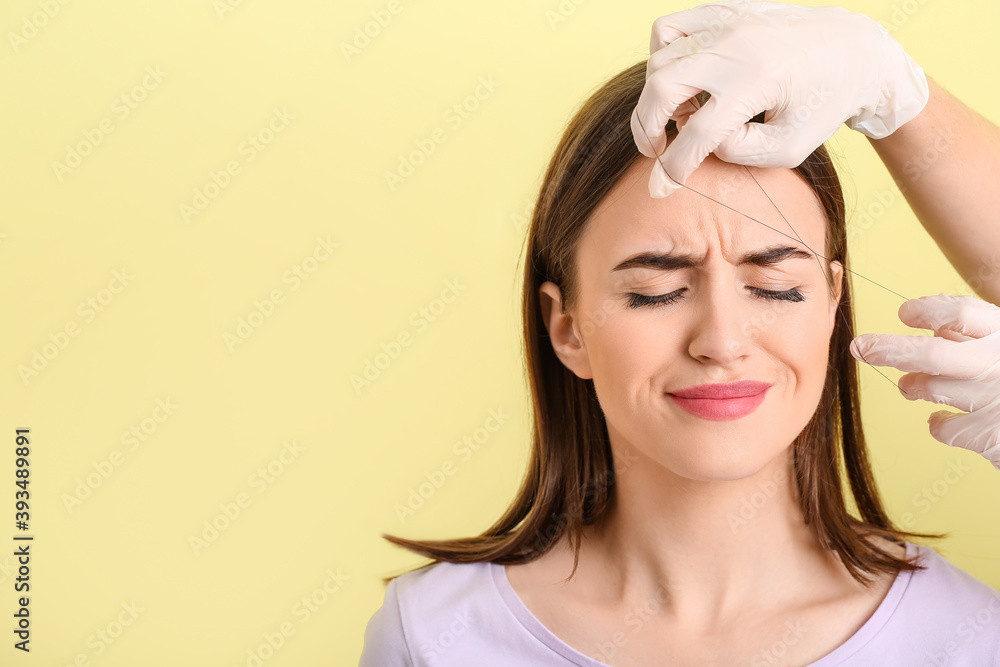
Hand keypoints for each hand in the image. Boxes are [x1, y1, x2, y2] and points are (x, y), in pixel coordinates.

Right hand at [630, 0, 929, 197]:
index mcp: (755, 83)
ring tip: (681, 116)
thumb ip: (739, 152)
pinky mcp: (722, 10)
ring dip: (658, 98)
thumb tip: (699, 142)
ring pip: (658, 60)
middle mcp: (735, 48)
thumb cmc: (822, 105)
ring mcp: (725, 24)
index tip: (662, 189)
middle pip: (661, 90)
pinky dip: (662, 57)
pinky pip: (668, 28)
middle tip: (655, 150)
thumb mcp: (790, 147)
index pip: (696, 135)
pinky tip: (682, 78)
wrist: (854, 51)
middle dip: (647, 129)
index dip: (672, 169)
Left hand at [849, 294, 999, 471]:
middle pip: (933, 354)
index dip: (927, 310)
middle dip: (891, 349)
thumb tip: (925, 325)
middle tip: (862, 347)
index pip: (961, 313)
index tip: (904, 313)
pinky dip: (937, 422)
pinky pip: (943, 426)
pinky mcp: (992, 436)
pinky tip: (941, 418)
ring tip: (910, 387)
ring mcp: (996, 400)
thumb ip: (974, 335)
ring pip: (932, 389)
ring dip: (914, 387)